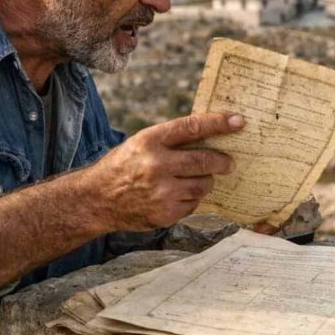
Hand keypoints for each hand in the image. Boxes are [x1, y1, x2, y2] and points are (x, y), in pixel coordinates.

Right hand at [84, 112, 243, 231]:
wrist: (96, 199)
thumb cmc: (124, 165)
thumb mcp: (141, 143)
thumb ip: (172, 139)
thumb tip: (212, 133)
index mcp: (150, 141)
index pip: (193, 127)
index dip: (219, 123)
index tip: (238, 121)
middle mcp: (157, 165)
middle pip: (205, 160)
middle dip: (223, 161)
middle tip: (229, 162)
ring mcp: (162, 192)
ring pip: (204, 184)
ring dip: (205, 181)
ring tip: (192, 179)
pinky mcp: (166, 213)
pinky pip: (194, 203)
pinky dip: (191, 198)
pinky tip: (175, 195)